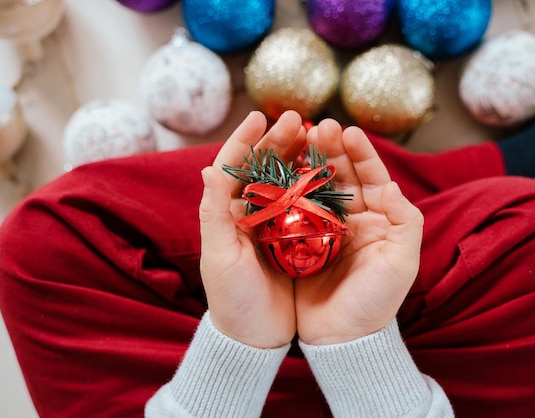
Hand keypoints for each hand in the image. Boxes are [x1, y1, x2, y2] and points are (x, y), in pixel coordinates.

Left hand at [199, 111, 304, 348]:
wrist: (254, 336)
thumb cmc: (232, 300)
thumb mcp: (219, 258)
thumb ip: (213, 214)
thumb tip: (208, 168)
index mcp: (224, 214)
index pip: (232, 167)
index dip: (244, 140)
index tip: (260, 116)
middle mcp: (246, 215)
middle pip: (261, 168)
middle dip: (277, 140)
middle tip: (298, 118)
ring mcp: (271, 226)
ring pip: (284, 181)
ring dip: (298, 157)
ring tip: (315, 136)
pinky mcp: (292, 239)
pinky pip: (303, 203)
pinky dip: (313, 184)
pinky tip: (327, 171)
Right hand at [295, 119, 423, 344]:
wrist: (343, 338)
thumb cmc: (376, 303)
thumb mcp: (401, 264)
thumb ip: (405, 222)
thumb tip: (392, 185)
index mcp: (379, 219)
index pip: (372, 177)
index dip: (361, 153)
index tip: (348, 131)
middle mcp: (352, 218)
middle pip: (342, 175)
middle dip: (331, 149)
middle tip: (317, 126)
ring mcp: (324, 228)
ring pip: (316, 186)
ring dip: (307, 162)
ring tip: (296, 139)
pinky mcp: (299, 241)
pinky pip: (293, 208)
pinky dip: (287, 188)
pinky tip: (277, 171)